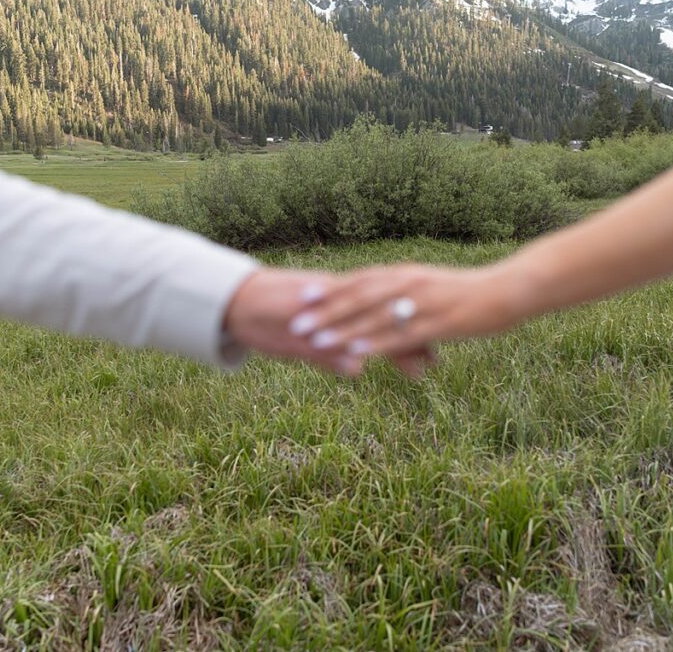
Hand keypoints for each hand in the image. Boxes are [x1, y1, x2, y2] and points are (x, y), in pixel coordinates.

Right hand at [223, 268, 434, 375]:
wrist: (234, 302)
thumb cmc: (269, 320)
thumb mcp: (304, 342)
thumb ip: (330, 353)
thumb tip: (358, 370)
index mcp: (342, 305)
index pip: (383, 316)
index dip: (410, 331)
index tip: (436, 349)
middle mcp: (337, 306)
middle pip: (380, 322)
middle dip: (410, 342)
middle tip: (438, 362)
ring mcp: (319, 315)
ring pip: (359, 331)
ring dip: (387, 349)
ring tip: (415, 370)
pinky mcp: (295, 325)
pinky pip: (320, 340)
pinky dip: (337, 353)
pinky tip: (358, 367)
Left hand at [287, 264, 517, 364]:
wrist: (510, 289)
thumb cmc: (472, 291)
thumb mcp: (435, 286)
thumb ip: (409, 292)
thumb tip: (388, 300)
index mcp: (407, 274)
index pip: (362, 281)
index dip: (331, 289)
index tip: (302, 297)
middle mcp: (409, 284)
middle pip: (359, 298)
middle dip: (326, 312)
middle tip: (295, 323)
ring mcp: (423, 304)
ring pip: (374, 318)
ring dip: (343, 330)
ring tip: (315, 342)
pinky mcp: (438, 324)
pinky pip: (400, 336)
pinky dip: (375, 345)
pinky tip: (355, 355)